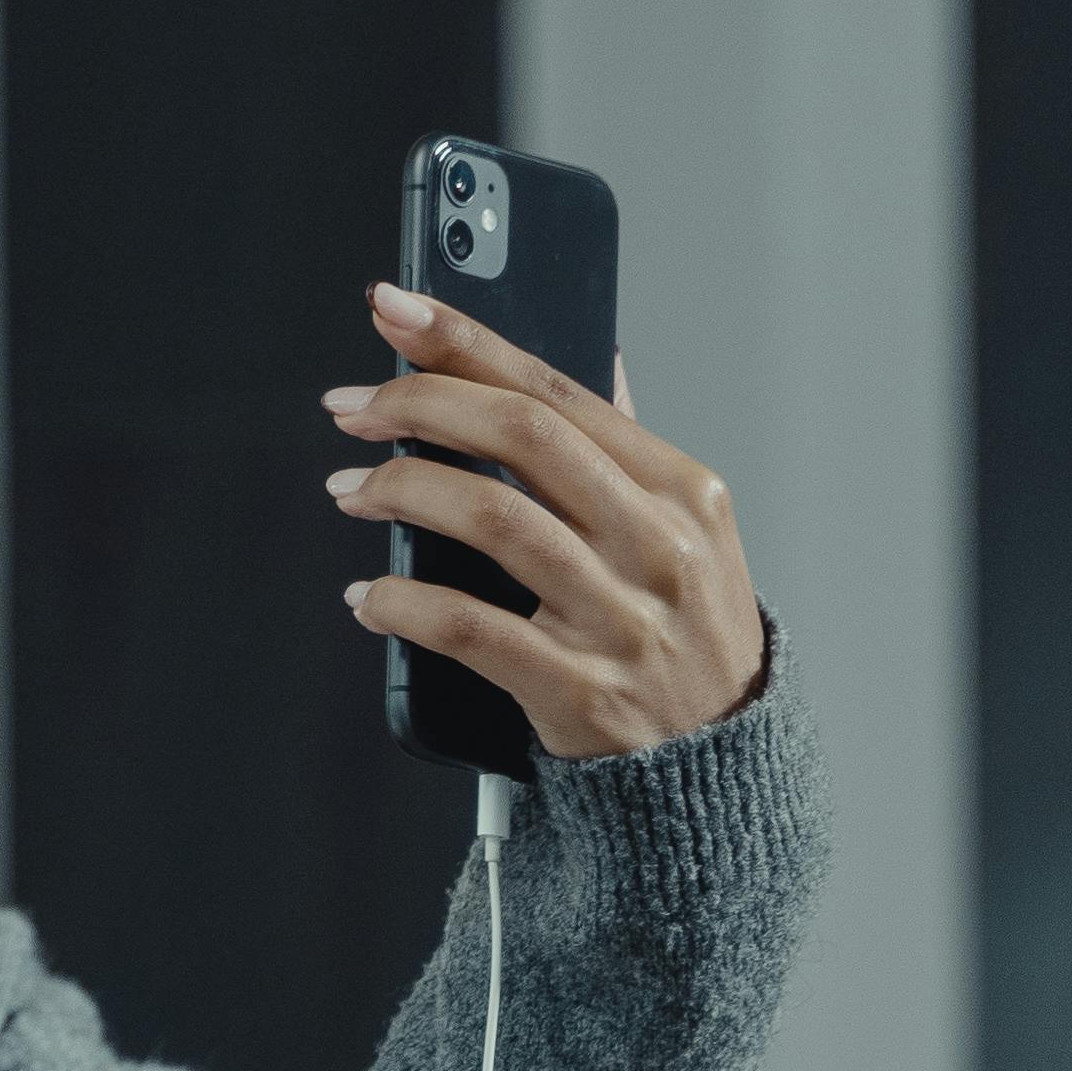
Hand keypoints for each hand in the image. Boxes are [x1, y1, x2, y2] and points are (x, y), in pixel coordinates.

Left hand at [325, 283, 766, 757]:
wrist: (718, 762)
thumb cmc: (685, 634)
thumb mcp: (688, 529)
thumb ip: (627, 447)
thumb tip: (598, 357)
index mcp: (681, 488)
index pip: (557, 390)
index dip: (464, 341)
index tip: (393, 308)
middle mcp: (657, 545)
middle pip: (522, 438)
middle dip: (420, 404)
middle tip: (353, 408)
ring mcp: (620, 619)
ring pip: (491, 521)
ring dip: (401, 492)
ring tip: (353, 489)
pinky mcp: (580, 690)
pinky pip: (469, 629)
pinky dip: (403, 604)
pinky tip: (370, 598)